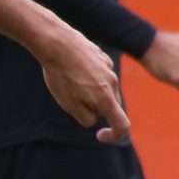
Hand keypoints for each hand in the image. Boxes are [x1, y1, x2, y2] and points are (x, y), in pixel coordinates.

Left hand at [37, 27, 130, 145]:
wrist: (56, 42)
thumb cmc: (60, 76)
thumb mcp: (69, 104)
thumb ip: (86, 117)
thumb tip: (95, 118)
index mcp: (106, 98)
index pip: (122, 124)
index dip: (114, 136)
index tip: (100, 136)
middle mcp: (113, 82)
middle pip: (111, 106)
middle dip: (96, 110)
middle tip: (72, 99)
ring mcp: (109, 68)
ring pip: (105, 89)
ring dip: (92, 93)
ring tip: (69, 80)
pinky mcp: (102, 57)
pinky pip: (100, 74)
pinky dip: (90, 78)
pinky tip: (73, 68)